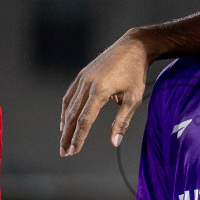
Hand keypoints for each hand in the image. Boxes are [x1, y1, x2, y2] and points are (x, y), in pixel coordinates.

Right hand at [59, 32, 151, 156]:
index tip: (74, 152)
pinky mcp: (82, 74)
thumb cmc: (136, 73)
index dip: (78, 137)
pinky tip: (66, 121)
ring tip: (63, 141)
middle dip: (67, 136)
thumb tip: (114, 142)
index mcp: (100, 90)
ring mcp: (83, 78)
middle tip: (64, 153)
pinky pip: (70, 95)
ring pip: (69, 106)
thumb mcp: (133, 98)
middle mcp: (87, 84)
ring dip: (65, 125)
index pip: (85, 120)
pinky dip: (67, 110)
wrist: (132, 46)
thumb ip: (122, 121)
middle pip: (73, 115)